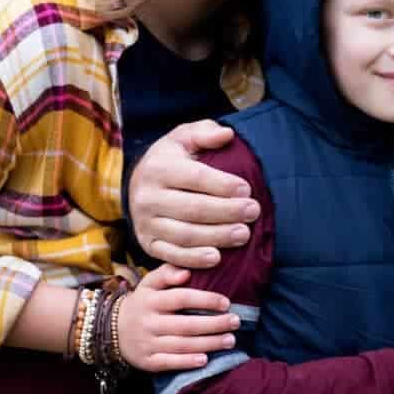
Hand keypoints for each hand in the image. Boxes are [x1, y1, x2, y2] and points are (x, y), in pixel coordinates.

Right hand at [116, 263, 239, 372]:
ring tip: (230, 340)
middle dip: (214, 324)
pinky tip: (205, 360)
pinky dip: (186, 362)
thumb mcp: (149, 283)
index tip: (227, 302)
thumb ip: (167, 273)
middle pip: (185, 324)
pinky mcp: (147, 361)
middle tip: (236, 322)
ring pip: (181, 344)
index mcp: (151, 300)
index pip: (181, 298)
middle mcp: (149, 322)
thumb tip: (186, 272)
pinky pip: (168, 362)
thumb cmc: (142, 303)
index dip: (205, 300)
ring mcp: (147, 343)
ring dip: (208, 344)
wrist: (111, 330)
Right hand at [128, 121, 259, 266]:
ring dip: (217, 237)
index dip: (222, 185)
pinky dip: (193, 260)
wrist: (139, 184)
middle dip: (226, 212)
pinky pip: (171, 255)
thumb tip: (227, 134)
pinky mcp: (147, 243)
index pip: (194, 177)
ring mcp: (145, 223)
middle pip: (192, 208)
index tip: (247, 189)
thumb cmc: (171, 159)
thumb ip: (205, 133)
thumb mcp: (183, 138)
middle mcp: (147, 197)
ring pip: (184, 234)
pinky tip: (216, 258)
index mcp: (158, 168)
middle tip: (254, 212)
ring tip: (244, 234)